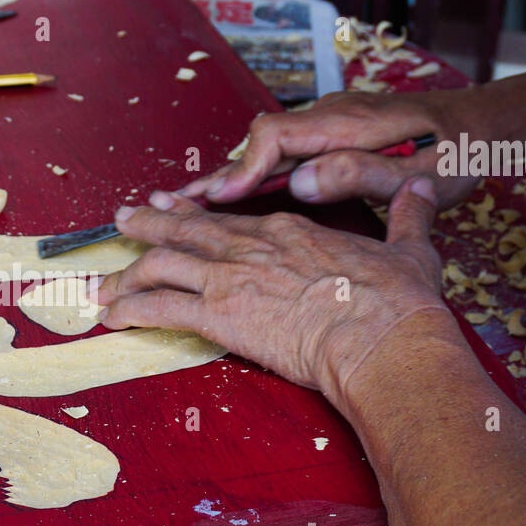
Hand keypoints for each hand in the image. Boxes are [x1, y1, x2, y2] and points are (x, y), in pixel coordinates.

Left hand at [93, 178, 452, 401]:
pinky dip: (131, 311)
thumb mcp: (411, 248)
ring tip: (104, 286)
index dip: (201, 213)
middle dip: (149, 223)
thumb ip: (408, 216)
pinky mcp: (219, 315)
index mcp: (289, 231)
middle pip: (186, 229)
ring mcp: (230, 278)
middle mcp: (251, 247)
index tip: (180, 208)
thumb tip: (420, 190)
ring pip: (161, 264)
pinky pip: (159, 308)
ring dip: (128, 274)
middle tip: (124, 219)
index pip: (232, 219)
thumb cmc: (398, 302)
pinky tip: (113, 318)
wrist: (383, 336)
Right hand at [178, 89, 481, 209]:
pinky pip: (282, 153)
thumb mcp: (418, 171)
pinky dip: (252, 174)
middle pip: (259, 141)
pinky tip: (233, 196)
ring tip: (184, 205)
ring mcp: (329, 124)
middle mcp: (329, 116)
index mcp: (345, 123)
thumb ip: (360, 175)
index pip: (274, 137)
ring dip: (229, 176)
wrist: (486, 125)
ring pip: (266, 148)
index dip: (243, 169)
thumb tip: (301, 183)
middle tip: (170, 205)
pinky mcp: (333, 136)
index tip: (218, 198)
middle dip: (216, 174)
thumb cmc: (458, 153)